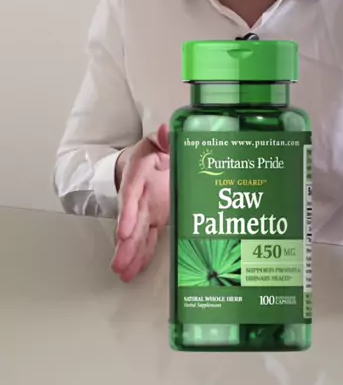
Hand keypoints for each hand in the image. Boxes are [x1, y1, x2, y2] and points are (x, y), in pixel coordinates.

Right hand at [110, 124, 169, 281]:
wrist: (149, 157)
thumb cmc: (156, 149)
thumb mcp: (160, 140)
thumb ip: (164, 137)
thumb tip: (164, 129)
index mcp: (140, 170)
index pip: (131, 192)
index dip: (127, 212)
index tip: (123, 231)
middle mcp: (139, 192)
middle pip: (130, 219)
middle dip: (125, 242)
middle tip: (118, 263)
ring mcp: (144, 208)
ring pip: (135, 232)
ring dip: (129, 252)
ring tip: (122, 272)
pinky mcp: (152, 218)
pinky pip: (145, 237)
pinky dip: (141, 254)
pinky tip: (134, 270)